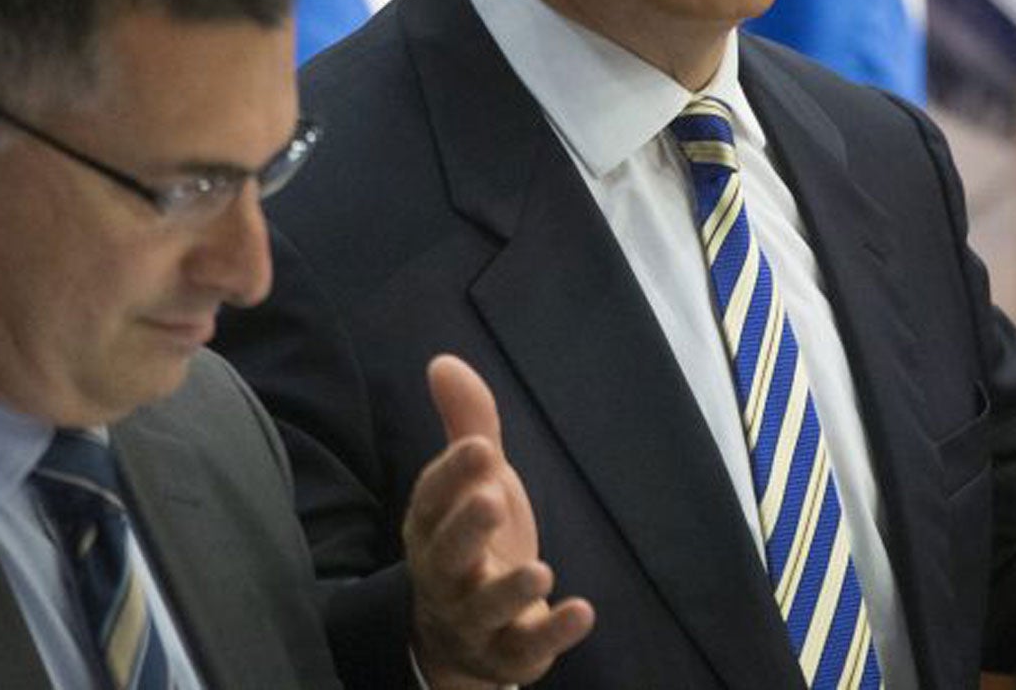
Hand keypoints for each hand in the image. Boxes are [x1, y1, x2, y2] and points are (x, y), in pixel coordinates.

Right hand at [404, 355, 594, 687]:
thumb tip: (443, 361)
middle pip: (447, 554)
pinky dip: (553, 634)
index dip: (453, 475)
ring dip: (511, 589)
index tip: (478, 447)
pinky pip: (525, 649)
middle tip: (492, 497)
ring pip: (485, 608)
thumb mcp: (472, 482)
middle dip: (467, 527)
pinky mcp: (507, 653)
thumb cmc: (470, 540)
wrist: (460, 636)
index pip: (433, 500)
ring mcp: (474, 618)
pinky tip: (584, 612)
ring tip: (540, 570)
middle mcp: (445, 574)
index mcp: (431, 528)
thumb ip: (466, 424)